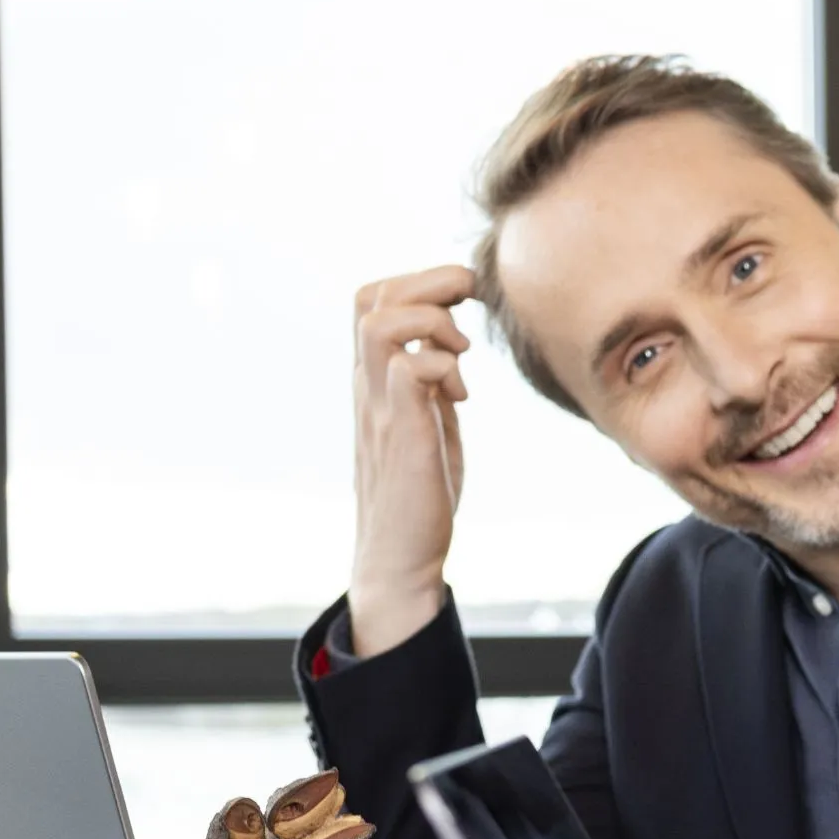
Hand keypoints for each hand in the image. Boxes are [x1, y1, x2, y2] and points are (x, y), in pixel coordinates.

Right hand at [349, 264, 477, 656]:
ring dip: (433, 322)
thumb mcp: (428, 420)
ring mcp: (380, 408)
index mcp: (375, 379)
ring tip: (461, 354)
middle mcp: (368, 386)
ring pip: (381, 322)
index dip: (421, 283)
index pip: (374, 298)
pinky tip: (461, 397)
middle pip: (373, 296)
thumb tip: (452, 351)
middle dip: (431, 282)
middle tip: (471, 310)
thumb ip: (431, 383)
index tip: (465, 308)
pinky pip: (411, 369)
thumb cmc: (419, 491)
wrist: (401, 557)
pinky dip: (445, 367)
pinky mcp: (402, 434)